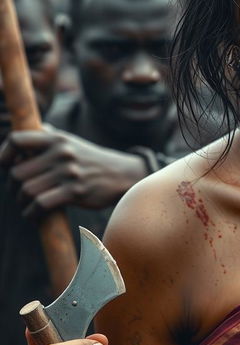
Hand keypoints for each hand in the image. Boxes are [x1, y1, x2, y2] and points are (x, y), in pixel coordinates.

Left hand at [0, 125, 147, 217]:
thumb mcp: (72, 142)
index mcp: (57, 139)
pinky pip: (40, 205)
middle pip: (16, 173)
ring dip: (21, 202)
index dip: (4, 154)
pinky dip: (31, 213)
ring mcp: (69, 172)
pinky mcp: (75, 191)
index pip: (17, 140)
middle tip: (18, 193)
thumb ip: (49, 136)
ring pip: (26, 190)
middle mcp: (62, 153)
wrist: (122, 174)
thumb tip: (26, 130)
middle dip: (12, 187)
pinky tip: (34, 214)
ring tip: (27, 204)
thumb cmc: (91, 159)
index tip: (6, 166)